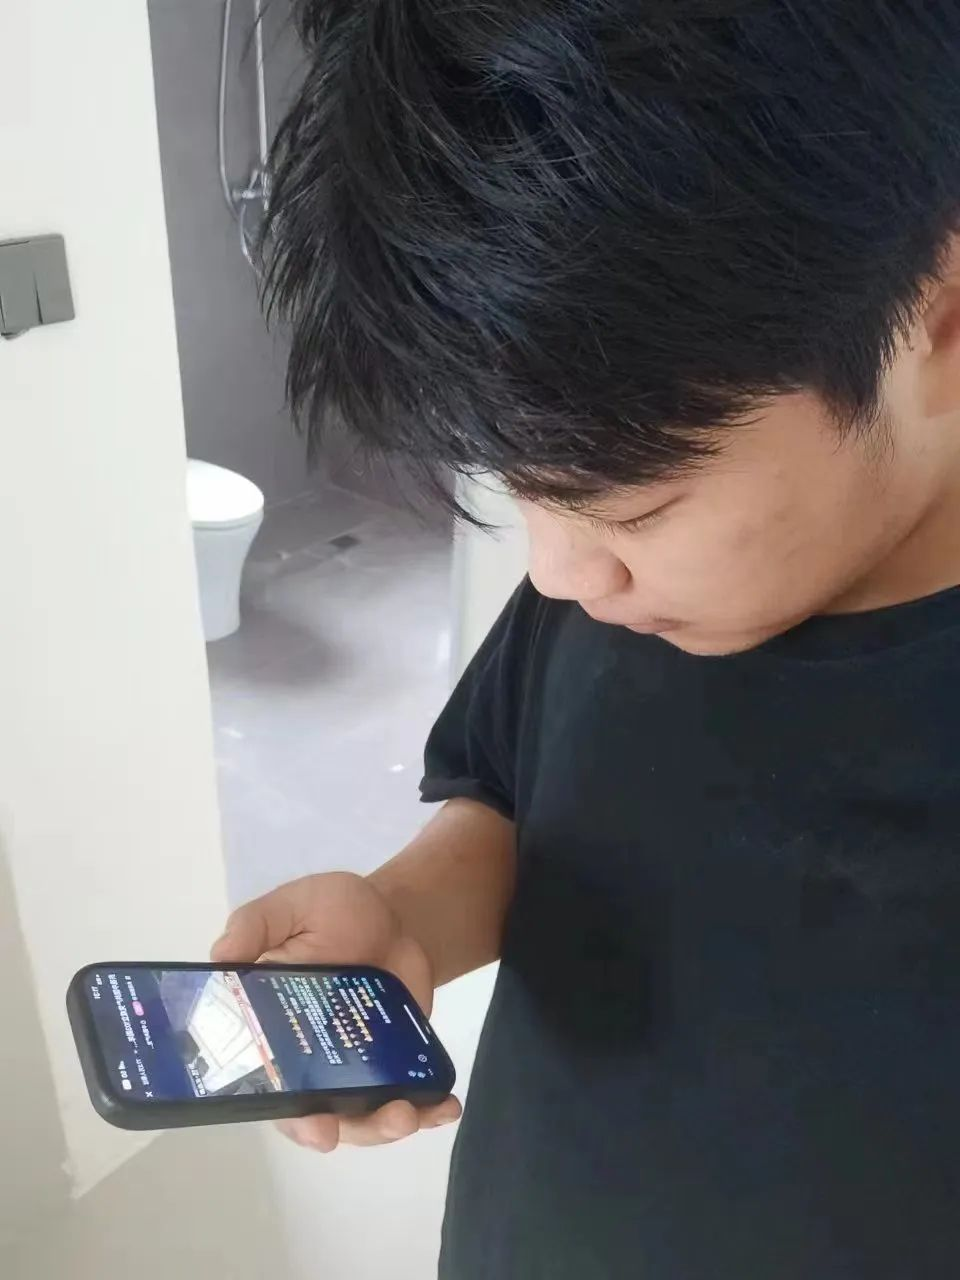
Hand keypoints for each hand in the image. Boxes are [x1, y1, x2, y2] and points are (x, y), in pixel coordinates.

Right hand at [211, 871, 461, 1151]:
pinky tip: (447, 1105)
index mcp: (272, 1031)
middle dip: (351, 1129)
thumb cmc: (331, 911)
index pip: (269, 1087)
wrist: (392, 915)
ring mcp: (355, 1066)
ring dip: (389, 1125)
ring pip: (364, 1116)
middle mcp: (308, 1061)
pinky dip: (427, 1109)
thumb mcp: (291, 906)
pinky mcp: (395, 1063)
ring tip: (412, 1114)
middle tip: (385, 1119)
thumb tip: (221, 956)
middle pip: (320, 1115)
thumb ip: (254, 925)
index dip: (289, 1115)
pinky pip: (407, 1098)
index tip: (317, 1127)